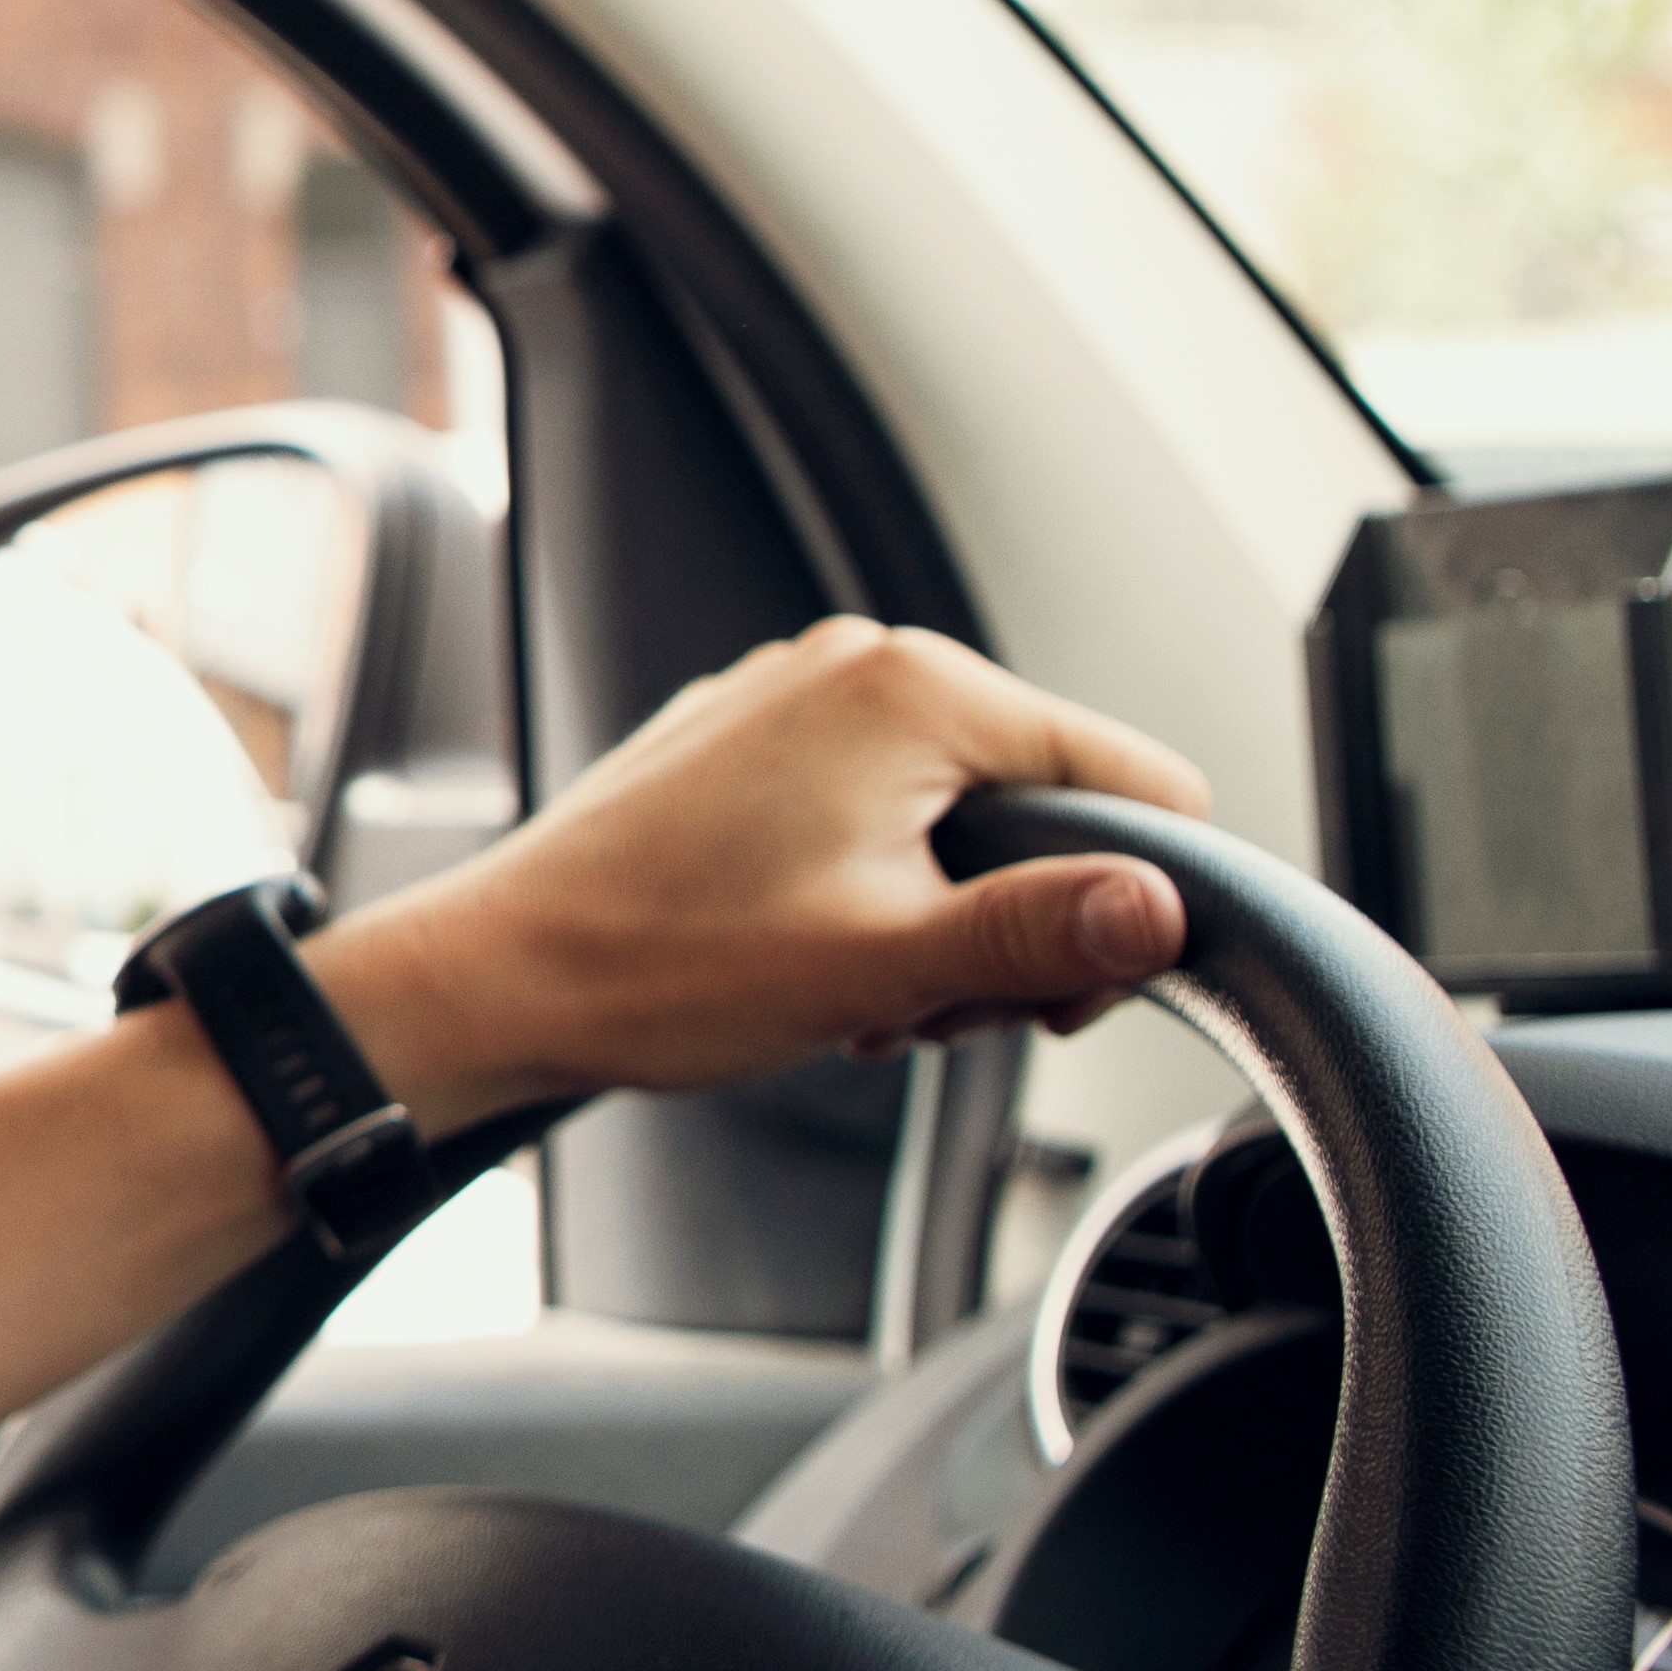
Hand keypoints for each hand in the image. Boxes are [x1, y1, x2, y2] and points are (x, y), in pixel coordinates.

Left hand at [313, 618, 1211, 1120]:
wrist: (504, 977)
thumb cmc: (667, 966)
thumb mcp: (890, 965)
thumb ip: (1045, 930)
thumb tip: (1168, 907)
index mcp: (915, 691)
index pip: (1135, 779)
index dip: (1126, 901)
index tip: (1049, 994)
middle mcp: (859, 665)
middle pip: (1048, 804)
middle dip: (1016, 922)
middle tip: (927, 1005)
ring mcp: (797, 699)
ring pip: (963, 820)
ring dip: (944, 924)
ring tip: (857, 992)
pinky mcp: (753, 745)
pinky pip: (878, 813)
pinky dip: (877, 895)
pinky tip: (815, 960)